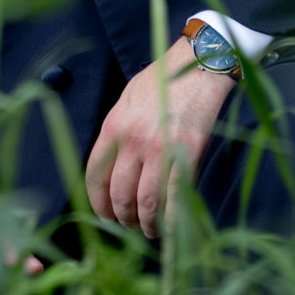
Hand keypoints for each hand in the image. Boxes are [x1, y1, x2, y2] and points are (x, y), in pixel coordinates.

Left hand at [85, 39, 233, 237]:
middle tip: (131, 226)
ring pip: (146, 203)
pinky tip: (169, 226)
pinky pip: (174, 199)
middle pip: (120, 196)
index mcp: (113, 127)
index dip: (98, 204)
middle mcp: (133, 140)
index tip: (105, 215)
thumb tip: (110, 169)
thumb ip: (116, 133)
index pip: (95, 176)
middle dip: (123, 219)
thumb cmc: (163, 80)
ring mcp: (160, 148)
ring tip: (150, 230)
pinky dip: (170, 220)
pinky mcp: (188, 153)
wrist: (199, 65)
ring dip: (146, 224)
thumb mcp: (126, 100)